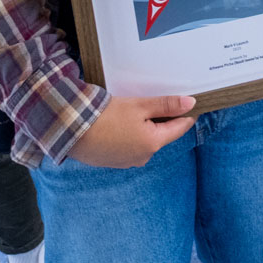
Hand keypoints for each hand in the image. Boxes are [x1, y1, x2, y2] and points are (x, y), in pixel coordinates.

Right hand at [67, 94, 197, 167]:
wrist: (71, 130)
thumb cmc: (106, 116)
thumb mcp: (139, 106)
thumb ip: (166, 105)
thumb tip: (191, 103)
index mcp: (153, 143)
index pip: (179, 128)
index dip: (186, 114)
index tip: (191, 102)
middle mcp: (144, 156)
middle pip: (162, 134)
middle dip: (162, 118)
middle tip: (157, 101)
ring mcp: (128, 161)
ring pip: (145, 140)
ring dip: (145, 126)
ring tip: (135, 110)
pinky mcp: (114, 161)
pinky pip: (130, 146)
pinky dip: (130, 134)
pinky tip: (121, 123)